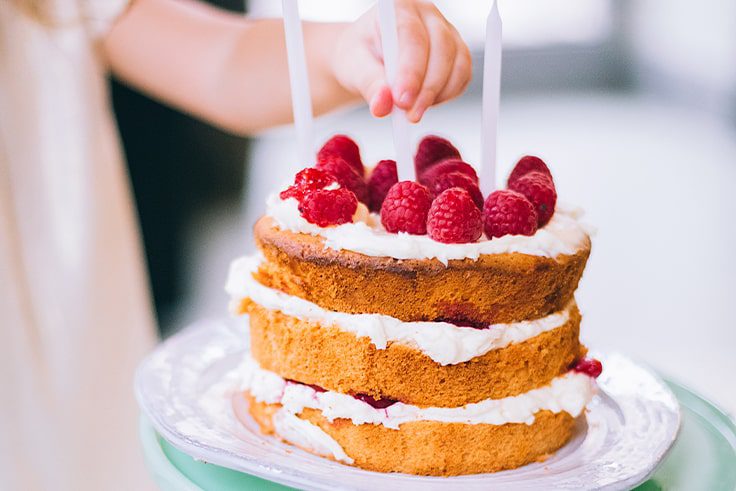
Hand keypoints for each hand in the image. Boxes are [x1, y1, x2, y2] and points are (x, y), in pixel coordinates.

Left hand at [332, 0, 471, 122]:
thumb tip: (383, 104)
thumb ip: (369, 84)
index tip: (402, 100)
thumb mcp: (354, 67)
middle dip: (427, 88)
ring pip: (457, 63)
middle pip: (441, 49)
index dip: (411, 71)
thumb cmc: (359, 56)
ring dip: (438, 94)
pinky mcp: (456, 54)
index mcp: (400, 8)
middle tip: (410, 114)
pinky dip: (447, 95)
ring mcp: (446, 33)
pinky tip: (426, 103)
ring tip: (413, 112)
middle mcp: (427, 16)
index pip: (412, 36)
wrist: (366, 60)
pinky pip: (462, 76)